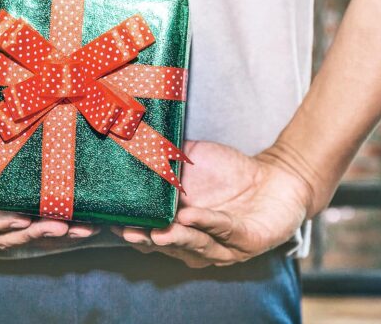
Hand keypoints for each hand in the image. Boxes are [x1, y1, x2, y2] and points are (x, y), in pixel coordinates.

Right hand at [112, 140, 311, 267]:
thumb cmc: (228, 171)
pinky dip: (206, 224)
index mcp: (172, 224)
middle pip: (162, 243)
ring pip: (191, 245)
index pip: (144, 229)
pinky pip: (222, 232)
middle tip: (126, 230)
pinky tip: (191, 214)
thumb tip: (130, 136)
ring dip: (173, 238)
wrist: (275, 177)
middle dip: (145, 238)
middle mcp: (191, 240)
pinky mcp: (245, 242)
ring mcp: (218, 245)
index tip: (105, 218)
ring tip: (156, 231)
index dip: (126, 225)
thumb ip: (161, 153)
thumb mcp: (189, 158)